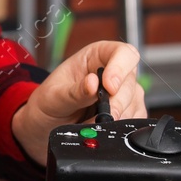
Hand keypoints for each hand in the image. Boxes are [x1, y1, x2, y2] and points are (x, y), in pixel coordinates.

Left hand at [11, 41, 147, 164]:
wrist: (45, 126)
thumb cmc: (48, 103)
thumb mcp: (54, 96)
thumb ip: (74, 91)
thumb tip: (92, 84)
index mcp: (96, 56)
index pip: (123, 53)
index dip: (120, 68)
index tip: (109, 87)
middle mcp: (114, 71)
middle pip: (130, 81)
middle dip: (116, 102)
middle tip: (100, 116)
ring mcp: (123, 92)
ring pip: (134, 102)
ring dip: (116, 117)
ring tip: (91, 122)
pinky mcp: (127, 111)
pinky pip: (135, 119)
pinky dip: (120, 127)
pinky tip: (100, 127)